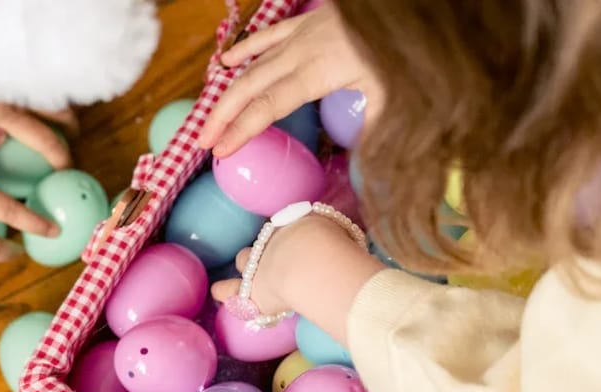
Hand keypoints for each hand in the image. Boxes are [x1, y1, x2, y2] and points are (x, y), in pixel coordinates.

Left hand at [0, 76, 76, 168]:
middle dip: (71, 132)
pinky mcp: (34, 65)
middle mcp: (29, 99)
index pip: (45, 141)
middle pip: (65, 117)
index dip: (60, 157)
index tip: (65, 170)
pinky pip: (54, 81)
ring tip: (64, 118)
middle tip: (69, 141)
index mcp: (11, 115)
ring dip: (66, 110)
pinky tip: (51, 91)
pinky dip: (58, 90)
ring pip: (63, 97)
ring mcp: (35, 80)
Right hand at [198, 1, 379, 156]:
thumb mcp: (392, 91)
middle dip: (222, 116)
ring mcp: (299, 36)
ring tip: (211, 117)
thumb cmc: (397, 47)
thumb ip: (373, 127)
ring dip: (229, 91)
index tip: (221, 151)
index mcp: (315, 73)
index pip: (267, 107)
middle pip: (249, 87)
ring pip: (253, 65)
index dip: (241, 130)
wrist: (397, 6)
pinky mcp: (305, 24)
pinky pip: (266, 38)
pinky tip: (227, 63)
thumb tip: (365, 168)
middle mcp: (299, 53)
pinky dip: (244, 51)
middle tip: (203, 142)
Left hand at [211, 214, 382, 342]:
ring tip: (241, 274)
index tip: (297, 243)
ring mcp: (259, 265)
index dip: (293, 239)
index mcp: (296, 224)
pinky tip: (218, 293)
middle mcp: (273, 241)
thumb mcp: (344, 232)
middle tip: (274, 259)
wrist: (311, 260)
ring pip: (244, 261)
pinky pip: (228, 291)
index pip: (290, 228)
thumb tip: (351, 236)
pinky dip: (224, 292)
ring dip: (246, 268)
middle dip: (266, 250)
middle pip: (264, 242)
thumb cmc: (333, 245)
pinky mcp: (250, 291)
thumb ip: (343, 234)